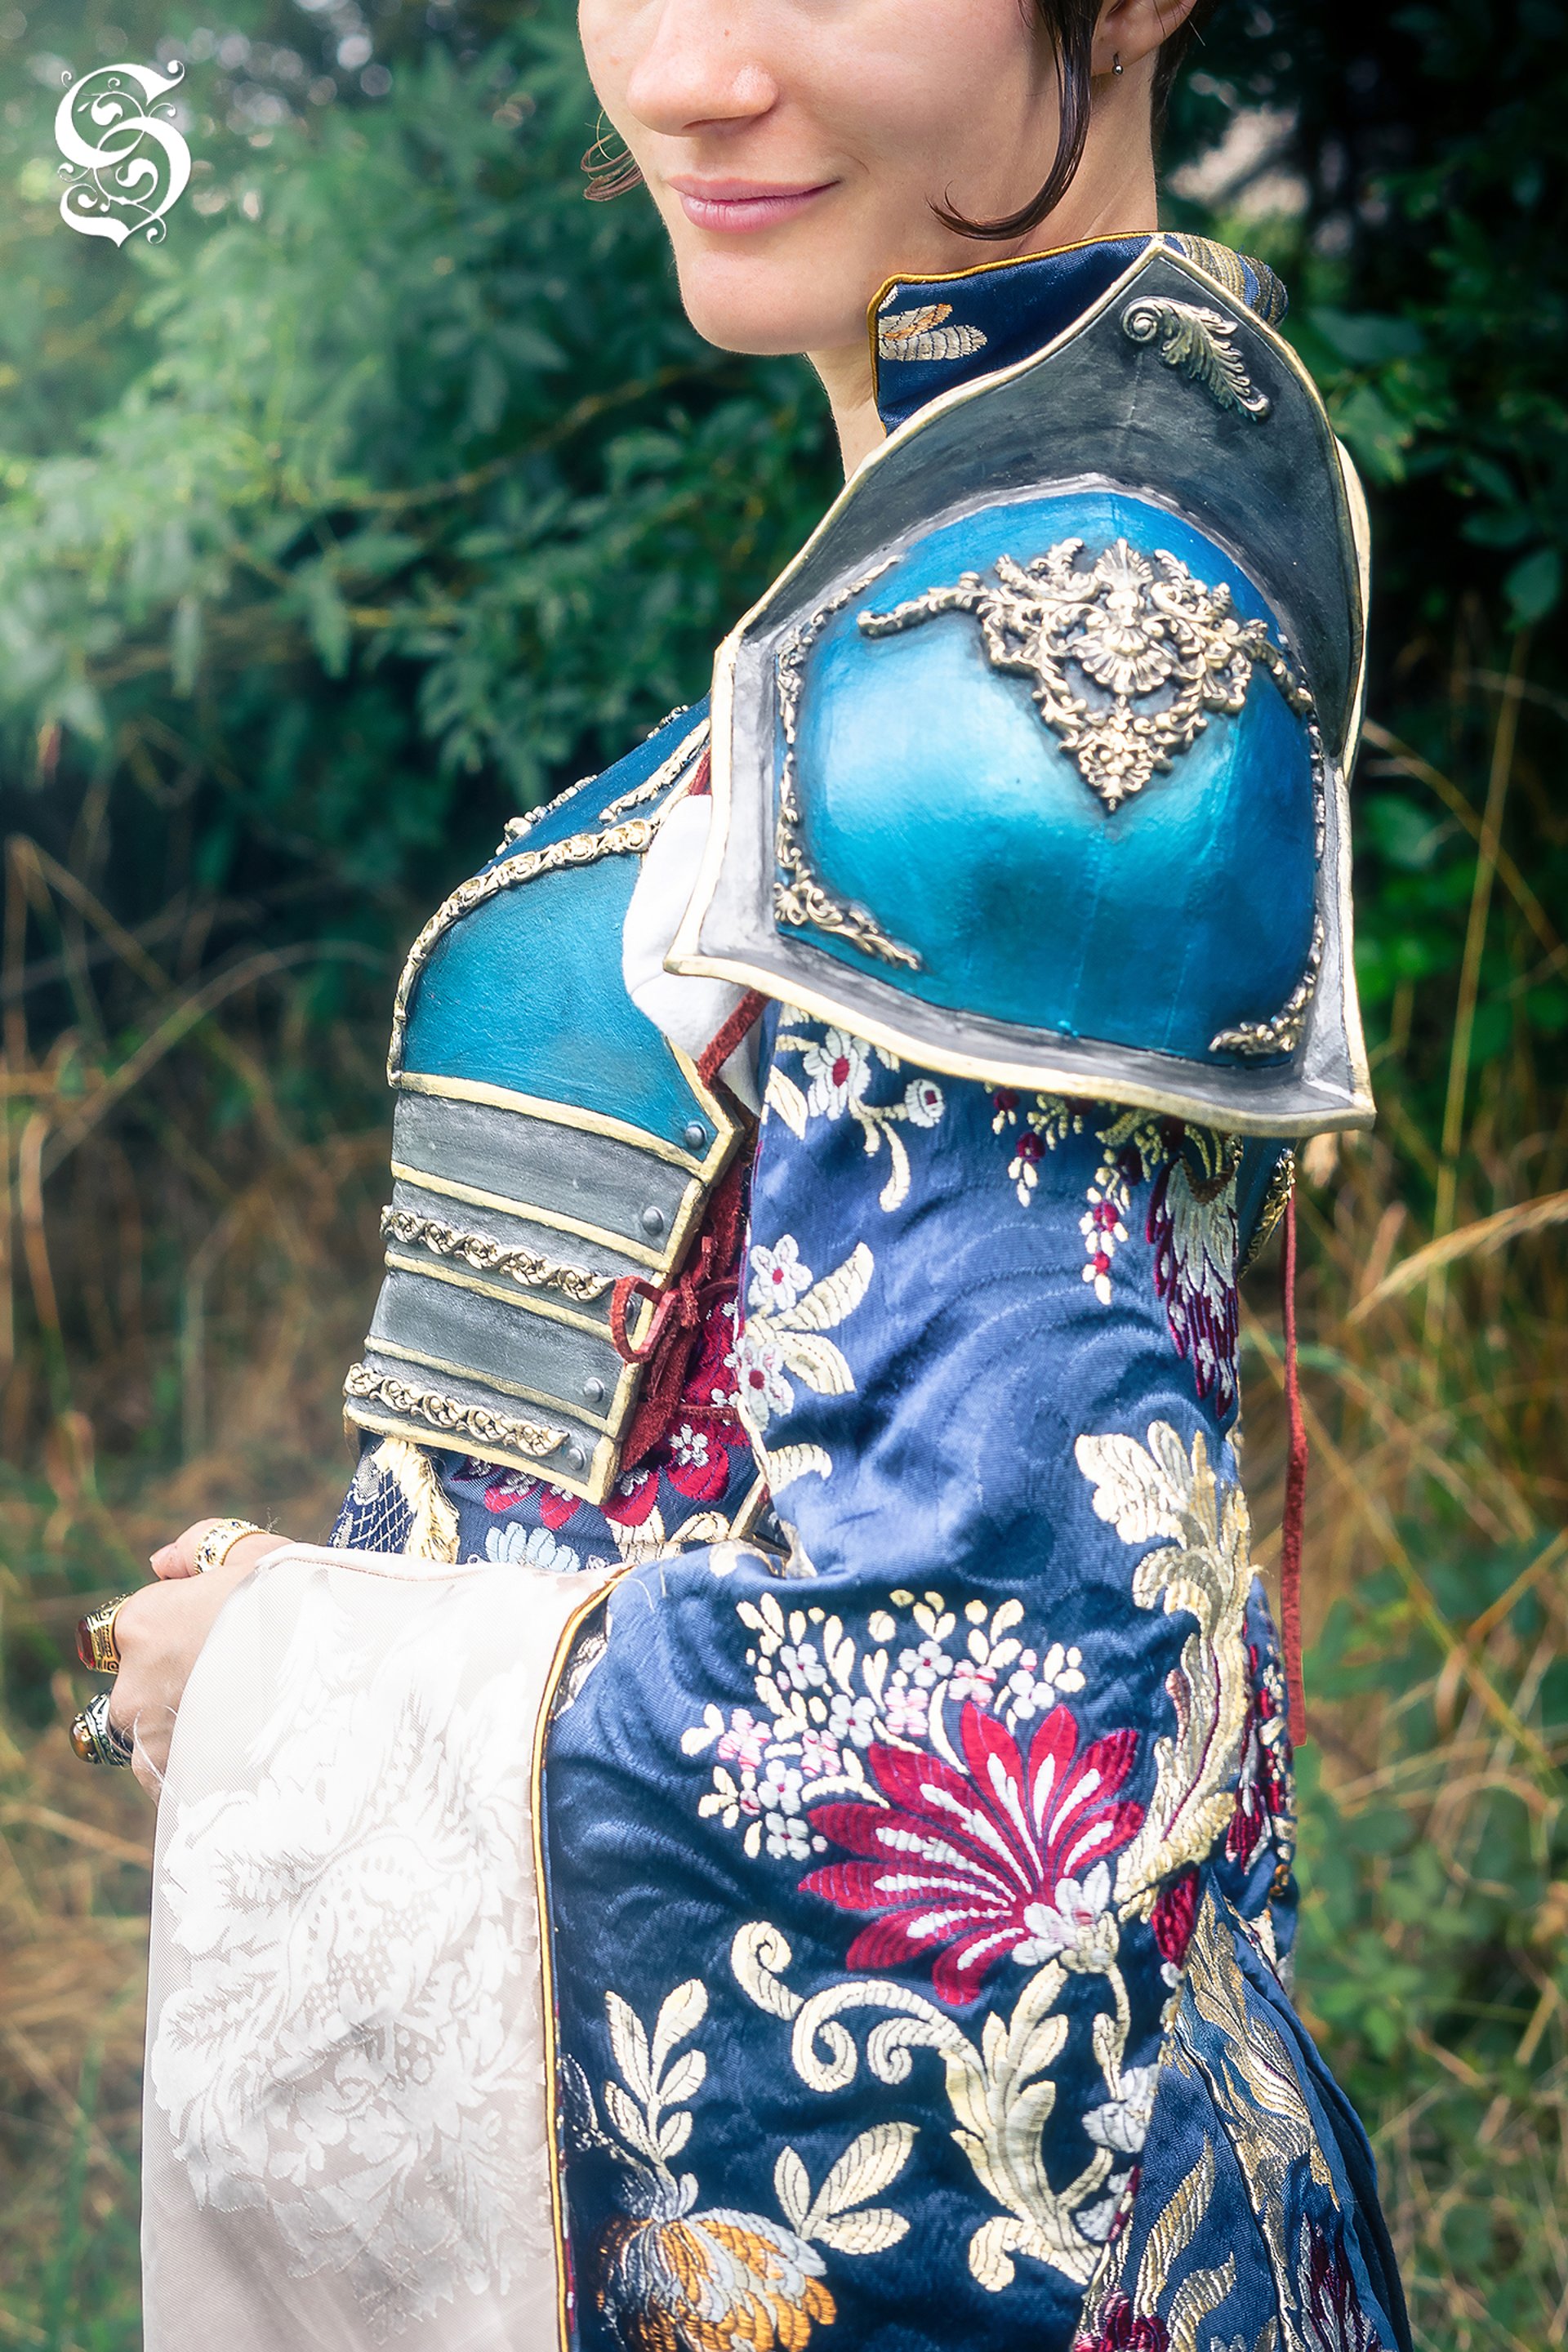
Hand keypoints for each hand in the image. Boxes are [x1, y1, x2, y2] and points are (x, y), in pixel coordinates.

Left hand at [112, 1523, 286, 1793]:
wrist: (341, 1682)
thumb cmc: (299, 1610)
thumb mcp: (257, 1556)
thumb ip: (198, 1546)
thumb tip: (162, 1562)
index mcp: (143, 1624)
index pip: (136, 1625)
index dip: (177, 1626)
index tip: (216, 1632)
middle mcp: (131, 1687)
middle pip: (143, 1684)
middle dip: (179, 1682)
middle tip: (241, 1679)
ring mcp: (149, 1744)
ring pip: (158, 1735)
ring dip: (190, 1729)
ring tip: (252, 1723)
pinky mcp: (173, 1787)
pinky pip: (176, 1777)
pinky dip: (202, 1768)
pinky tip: (247, 1757)